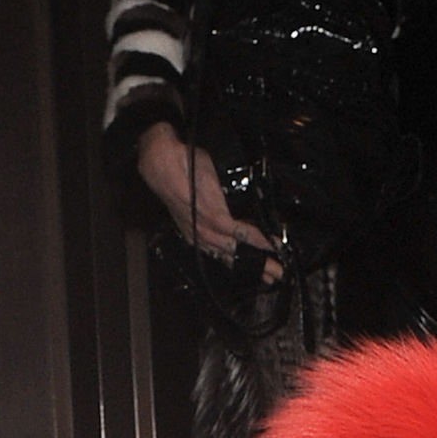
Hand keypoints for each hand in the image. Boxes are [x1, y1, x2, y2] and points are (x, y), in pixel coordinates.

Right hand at [137, 122, 279, 277]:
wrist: (157, 159)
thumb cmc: (186, 160)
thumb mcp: (210, 171)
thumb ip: (225, 189)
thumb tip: (247, 196)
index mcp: (210, 213)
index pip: (240, 233)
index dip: (259, 242)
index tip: (276, 248)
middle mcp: (202, 228)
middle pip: (234, 251)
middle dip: (259, 264)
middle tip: (279, 274)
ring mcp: (194, 232)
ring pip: (223, 255)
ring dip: (244, 267)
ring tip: (264, 278)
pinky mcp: (189, 232)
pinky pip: (210, 251)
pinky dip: (226, 259)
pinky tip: (235, 265)